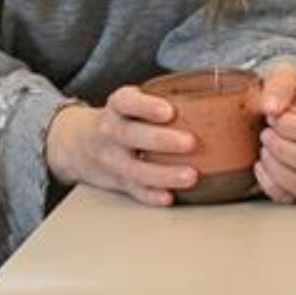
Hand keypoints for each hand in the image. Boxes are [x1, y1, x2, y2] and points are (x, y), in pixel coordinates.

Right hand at [44, 87, 199, 206]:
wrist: (78, 144)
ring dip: (164, 174)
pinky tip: (169, 197)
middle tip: (190, 142)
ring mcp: (113, 160)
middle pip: (132, 135)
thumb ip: (161, 101)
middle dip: (162, 140)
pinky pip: (134, 192)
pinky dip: (151, 196)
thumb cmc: (121, 120)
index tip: (168, 110)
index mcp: (117, 107)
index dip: (146, 105)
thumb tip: (217, 96)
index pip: (126, 102)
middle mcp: (111, 132)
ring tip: (190, 175)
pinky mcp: (118, 182)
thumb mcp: (130, 102)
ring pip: (135, 169)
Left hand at [254, 62, 295, 204]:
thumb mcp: (284, 76)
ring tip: (264, 150)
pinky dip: (270, 184)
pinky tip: (262, 166)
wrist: (280, 108)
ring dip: (277, 169)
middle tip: (266, 133)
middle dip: (282, 148)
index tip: (274, 116)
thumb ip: (279, 86)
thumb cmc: (287, 94)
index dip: (290, 126)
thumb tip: (272, 108)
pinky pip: (292, 198)